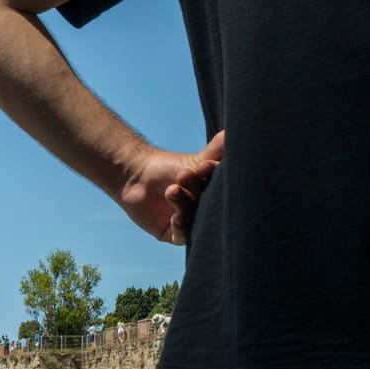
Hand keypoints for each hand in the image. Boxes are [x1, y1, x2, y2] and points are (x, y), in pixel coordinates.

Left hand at [118, 130, 223, 244]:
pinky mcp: (173, 234)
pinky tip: (175, 217)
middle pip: (205, 204)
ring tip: (172, 189)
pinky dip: (180, 226)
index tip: (204, 165)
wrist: (136, 179)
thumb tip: (233, 133)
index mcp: (214, 194)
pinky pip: (181, 235)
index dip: (212, 177)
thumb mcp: (197, 159)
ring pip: (193, 218)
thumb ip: (217, 149)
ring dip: (184, 205)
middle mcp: (204, 210)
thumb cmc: (168, 167)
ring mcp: (190, 223)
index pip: (220, 188)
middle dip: (195, 189)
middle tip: (184, 175)